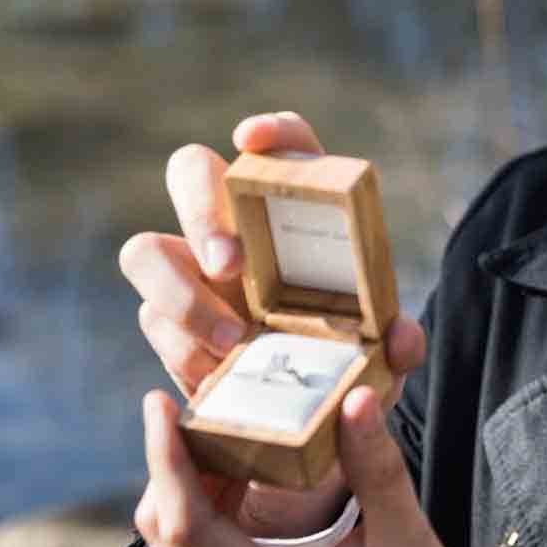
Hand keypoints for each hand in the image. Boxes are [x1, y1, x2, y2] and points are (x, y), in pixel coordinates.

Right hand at [118, 111, 424, 536]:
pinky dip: (184, 350)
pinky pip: (153, 321)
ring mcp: (190, 270)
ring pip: (144, 250)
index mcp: (297, 209)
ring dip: (179, 293)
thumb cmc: (349, 360)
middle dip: (200, 210)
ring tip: (229, 340)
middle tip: (231, 265)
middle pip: (190, 171)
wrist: (312, 413)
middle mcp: (235, 224)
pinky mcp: (167, 321)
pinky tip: (216, 376)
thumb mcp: (383, 357)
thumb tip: (402, 340)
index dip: (270, 133)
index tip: (251, 139)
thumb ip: (399, 346)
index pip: (284, 143)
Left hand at [135, 381, 505, 546]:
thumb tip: (357, 399)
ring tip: (220, 437)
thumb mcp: (409, 545)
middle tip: (198, 408)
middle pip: (166, 540)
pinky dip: (205, 523)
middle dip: (171, 468)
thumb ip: (376, 470)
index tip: (159, 404)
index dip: (165, 461)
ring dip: (186, 495)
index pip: (186, 528)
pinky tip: (241, 485)